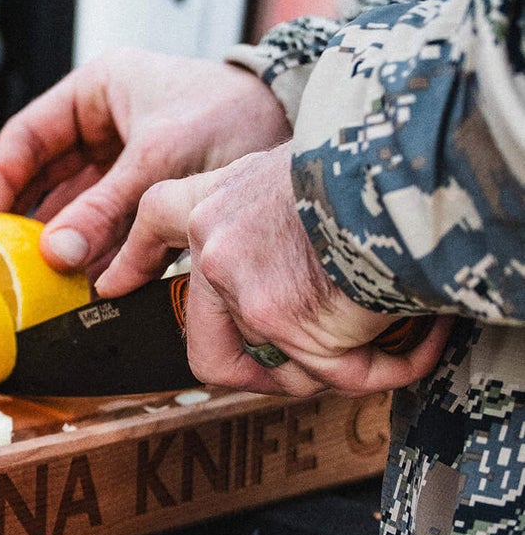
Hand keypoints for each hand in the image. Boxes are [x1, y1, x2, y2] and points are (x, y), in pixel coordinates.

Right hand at [0, 49, 290, 276]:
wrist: (305, 128)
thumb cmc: (239, 115)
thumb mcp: (159, 160)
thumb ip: (104, 209)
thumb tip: (55, 255)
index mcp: (96, 90)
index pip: (24, 137)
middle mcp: (105, 123)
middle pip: (43, 177)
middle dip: (25, 220)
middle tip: (0, 261)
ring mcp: (127, 158)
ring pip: (75, 206)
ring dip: (61, 242)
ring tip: (39, 278)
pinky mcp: (151, 193)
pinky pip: (108, 225)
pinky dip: (95, 252)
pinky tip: (82, 279)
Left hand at [95, 146, 450, 395]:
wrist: (401, 164)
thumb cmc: (368, 159)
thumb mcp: (300, 172)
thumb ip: (274, 217)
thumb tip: (296, 265)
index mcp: (215, 201)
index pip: (153, 221)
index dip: (134, 257)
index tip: (112, 285)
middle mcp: (216, 249)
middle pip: (209, 346)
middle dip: (254, 374)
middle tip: (301, 370)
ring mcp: (245, 292)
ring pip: (285, 367)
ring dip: (339, 364)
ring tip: (388, 335)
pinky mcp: (287, 325)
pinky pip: (341, 375)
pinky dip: (389, 366)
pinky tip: (422, 345)